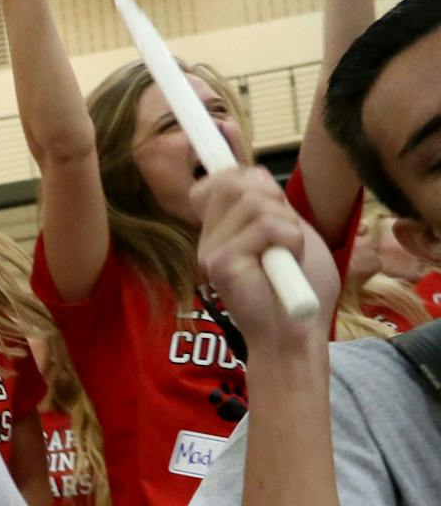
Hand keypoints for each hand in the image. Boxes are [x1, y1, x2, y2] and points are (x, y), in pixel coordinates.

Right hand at [194, 166, 338, 352]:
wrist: (296, 331)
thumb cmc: (297, 287)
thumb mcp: (286, 231)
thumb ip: (268, 204)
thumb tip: (252, 174)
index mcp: (220, 231)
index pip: (217, 181)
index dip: (246, 178)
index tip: (271, 202)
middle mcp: (208, 240)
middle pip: (234, 182)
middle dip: (274, 199)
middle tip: (286, 234)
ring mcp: (210, 252)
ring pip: (254, 202)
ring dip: (287, 225)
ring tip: (287, 255)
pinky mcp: (221, 264)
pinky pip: (265, 226)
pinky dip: (290, 240)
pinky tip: (285, 265)